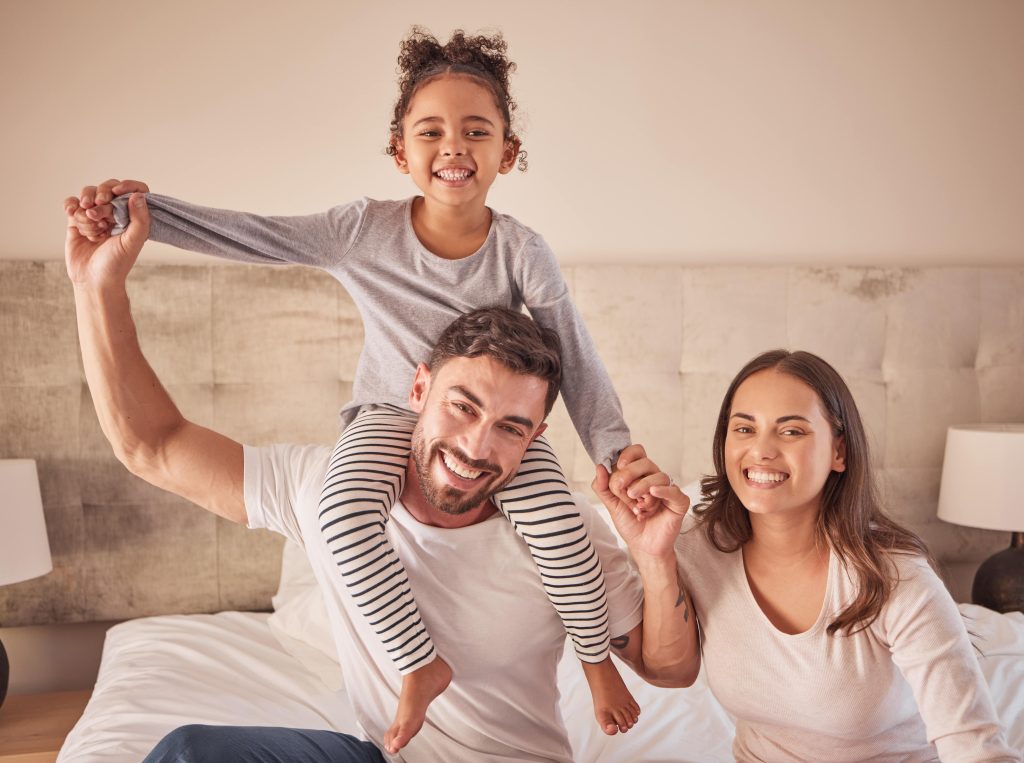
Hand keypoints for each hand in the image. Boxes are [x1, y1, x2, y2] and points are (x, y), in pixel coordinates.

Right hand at [65, 192, 149, 286]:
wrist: (92, 280)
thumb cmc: (116, 264)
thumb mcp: (132, 242)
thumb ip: (140, 219)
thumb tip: (138, 195)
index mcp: (133, 218)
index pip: (134, 191)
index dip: (127, 186)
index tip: (118, 191)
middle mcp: (115, 214)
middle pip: (108, 188)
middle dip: (101, 196)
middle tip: (98, 211)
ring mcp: (95, 215)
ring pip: (88, 194)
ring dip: (87, 208)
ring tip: (90, 224)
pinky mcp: (77, 220)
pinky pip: (73, 202)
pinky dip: (72, 206)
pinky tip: (72, 214)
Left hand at [592, 444, 688, 559]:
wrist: (642, 547)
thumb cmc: (630, 523)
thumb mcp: (611, 505)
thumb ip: (603, 487)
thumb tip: (599, 466)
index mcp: (639, 476)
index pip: (638, 453)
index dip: (628, 454)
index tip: (619, 465)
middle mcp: (654, 479)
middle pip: (647, 462)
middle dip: (631, 473)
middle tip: (623, 489)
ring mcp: (667, 490)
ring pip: (659, 476)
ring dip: (643, 487)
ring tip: (635, 503)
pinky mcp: (679, 503)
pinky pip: (675, 491)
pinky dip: (664, 490)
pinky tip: (653, 494)